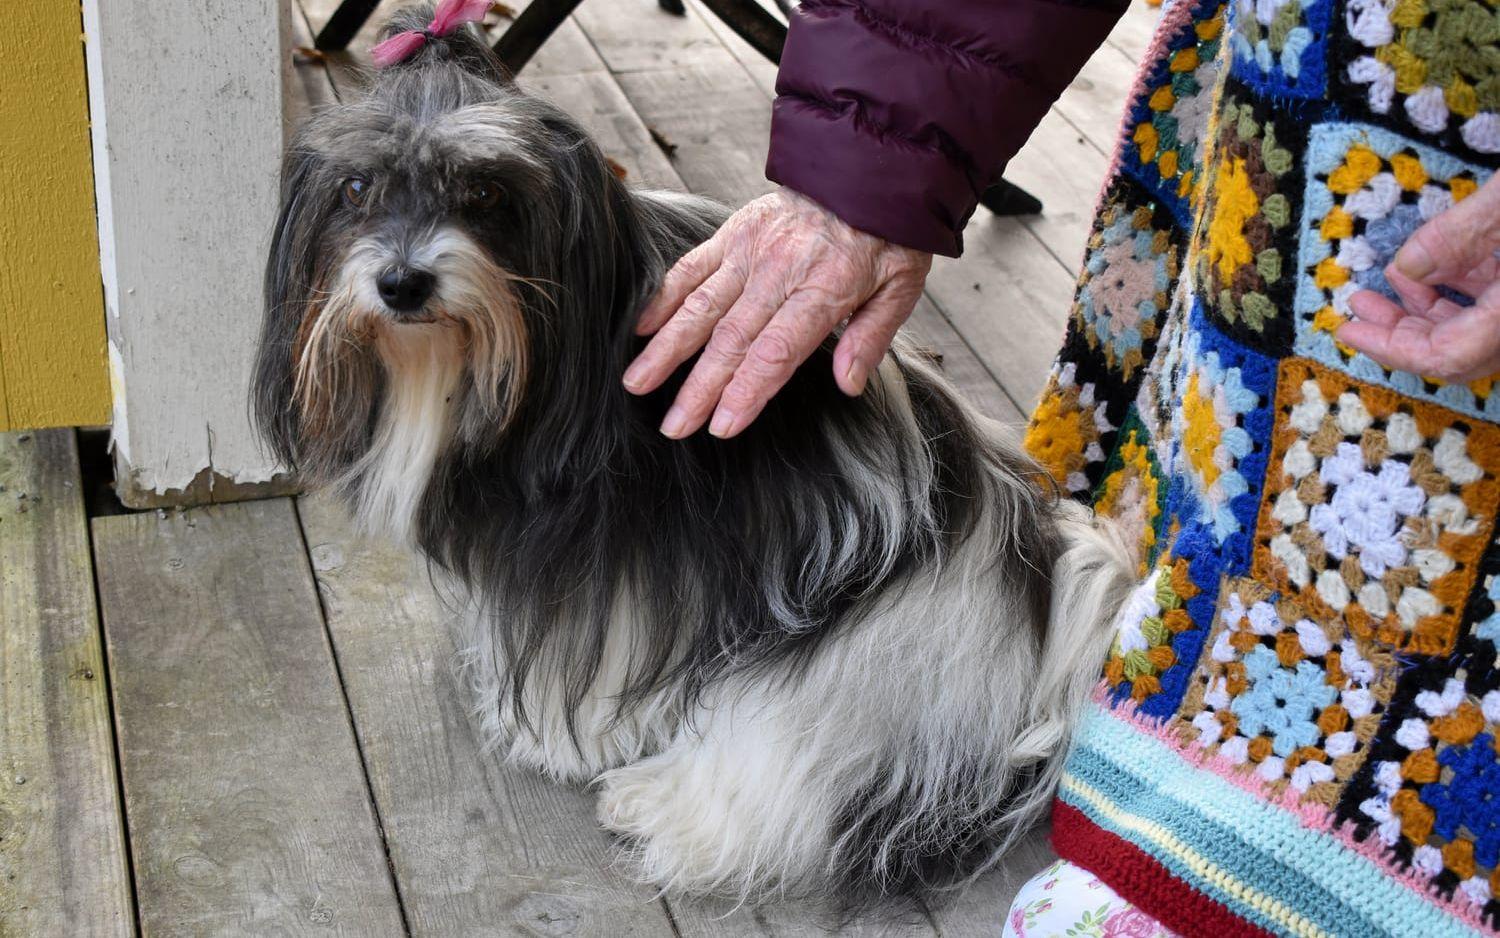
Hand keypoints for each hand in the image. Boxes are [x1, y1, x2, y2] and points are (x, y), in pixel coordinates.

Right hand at [622, 188, 932, 438]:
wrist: (866, 165)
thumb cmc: (887, 234)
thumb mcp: (901, 286)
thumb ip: (871, 337)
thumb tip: (847, 385)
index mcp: (823, 289)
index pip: (777, 351)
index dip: (747, 391)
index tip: (721, 426)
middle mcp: (779, 272)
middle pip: (731, 340)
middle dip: (697, 389)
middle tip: (672, 428)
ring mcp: (750, 251)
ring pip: (700, 306)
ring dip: (666, 349)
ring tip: (636, 383)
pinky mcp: (733, 233)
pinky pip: (691, 267)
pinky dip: (663, 298)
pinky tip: (641, 329)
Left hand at [1337, 172, 1499, 383]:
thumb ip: (1461, 234)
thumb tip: (1405, 269)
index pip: (1448, 357)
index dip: (1391, 349)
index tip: (1347, 332)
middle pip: (1458, 351)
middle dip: (1400, 332)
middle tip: (1356, 309)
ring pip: (1473, 329)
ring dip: (1423, 311)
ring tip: (1377, 287)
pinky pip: (1490, 307)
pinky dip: (1455, 291)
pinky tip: (1419, 270)